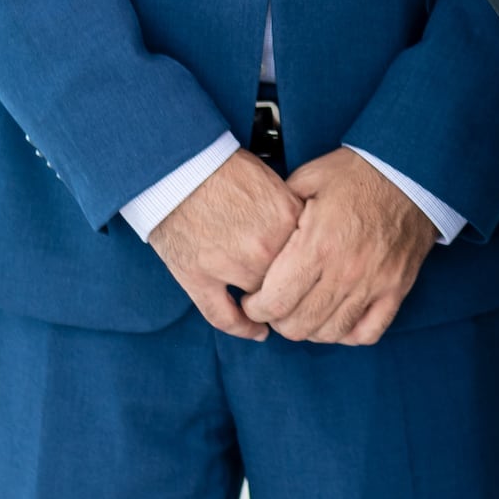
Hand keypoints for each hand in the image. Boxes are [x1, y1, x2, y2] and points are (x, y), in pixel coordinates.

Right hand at [148, 150, 303, 339]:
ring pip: (262, 302)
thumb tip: (314, 237)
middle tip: (301, 296)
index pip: (315, 258)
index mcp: (287, 220)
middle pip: (292, 284)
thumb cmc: (226, 169)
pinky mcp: (197, 278)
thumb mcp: (275, 183)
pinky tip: (256, 332)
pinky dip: (242, 328)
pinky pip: (224, 316)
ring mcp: (229, 266)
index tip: (319, 276)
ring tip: (279, 309)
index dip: (317, 268)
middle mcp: (263, 248)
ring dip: (270, 307)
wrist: (179, 166)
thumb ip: (294, 214)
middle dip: (297, 291)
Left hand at [239, 149, 436, 344]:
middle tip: (276, 305)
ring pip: (331, 332)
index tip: (253, 298)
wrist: (412, 170)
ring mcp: (373, 283)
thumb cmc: (359, 172)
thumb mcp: (310, 178)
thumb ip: (280, 208)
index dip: (255, 308)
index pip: (274, 303)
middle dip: (277, 321)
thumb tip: (259, 232)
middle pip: (298, 325)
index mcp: (317, 245)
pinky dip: (348, 333)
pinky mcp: (396, 288)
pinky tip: (337, 319)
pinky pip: (368, 332)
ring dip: (310, 329)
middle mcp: (344, 271)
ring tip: (304, 312)